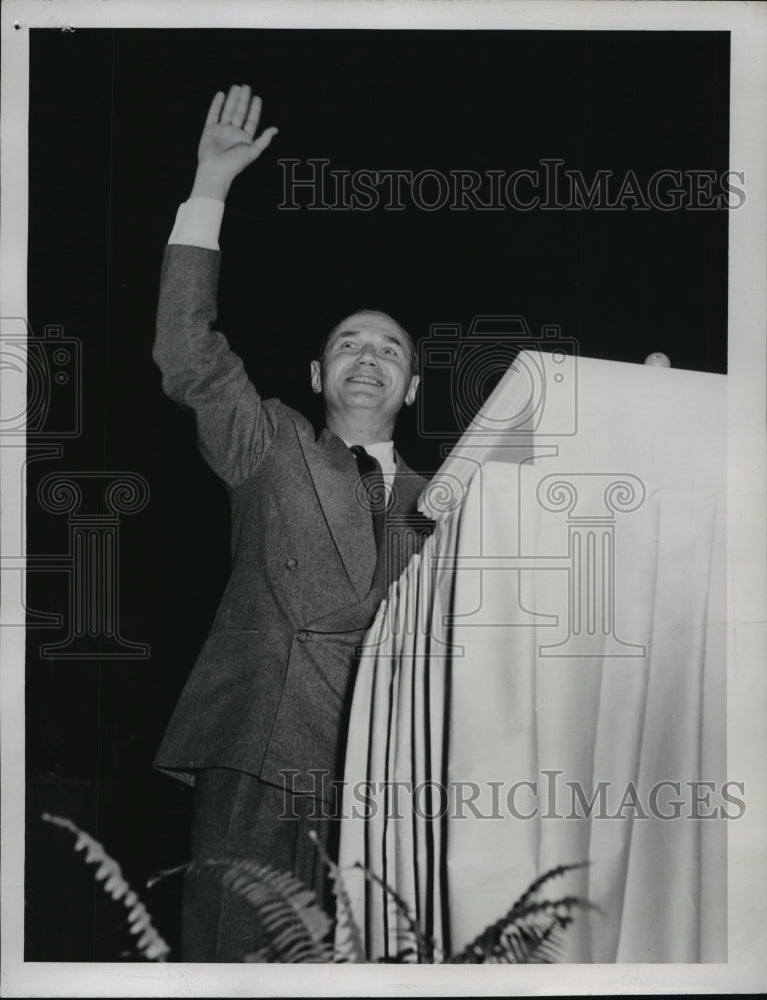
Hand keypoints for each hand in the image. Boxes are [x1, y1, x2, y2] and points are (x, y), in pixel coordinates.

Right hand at [191, 84, 277, 198]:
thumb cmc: (235, 164)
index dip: (255, 109)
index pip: (251, 121)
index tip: (257, 98)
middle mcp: (233, 133)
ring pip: (228, 111)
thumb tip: (276, 129)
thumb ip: (264, 140)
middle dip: (243, 100)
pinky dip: (217, 104)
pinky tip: (221, 94)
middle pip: (240, 113)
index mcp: (244, 139)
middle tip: (246, 86)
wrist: (215, 170)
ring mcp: (221, 130)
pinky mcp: (209, 130)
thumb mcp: (253, 151)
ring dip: (232, 99)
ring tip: (236, 87)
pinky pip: (213, 114)